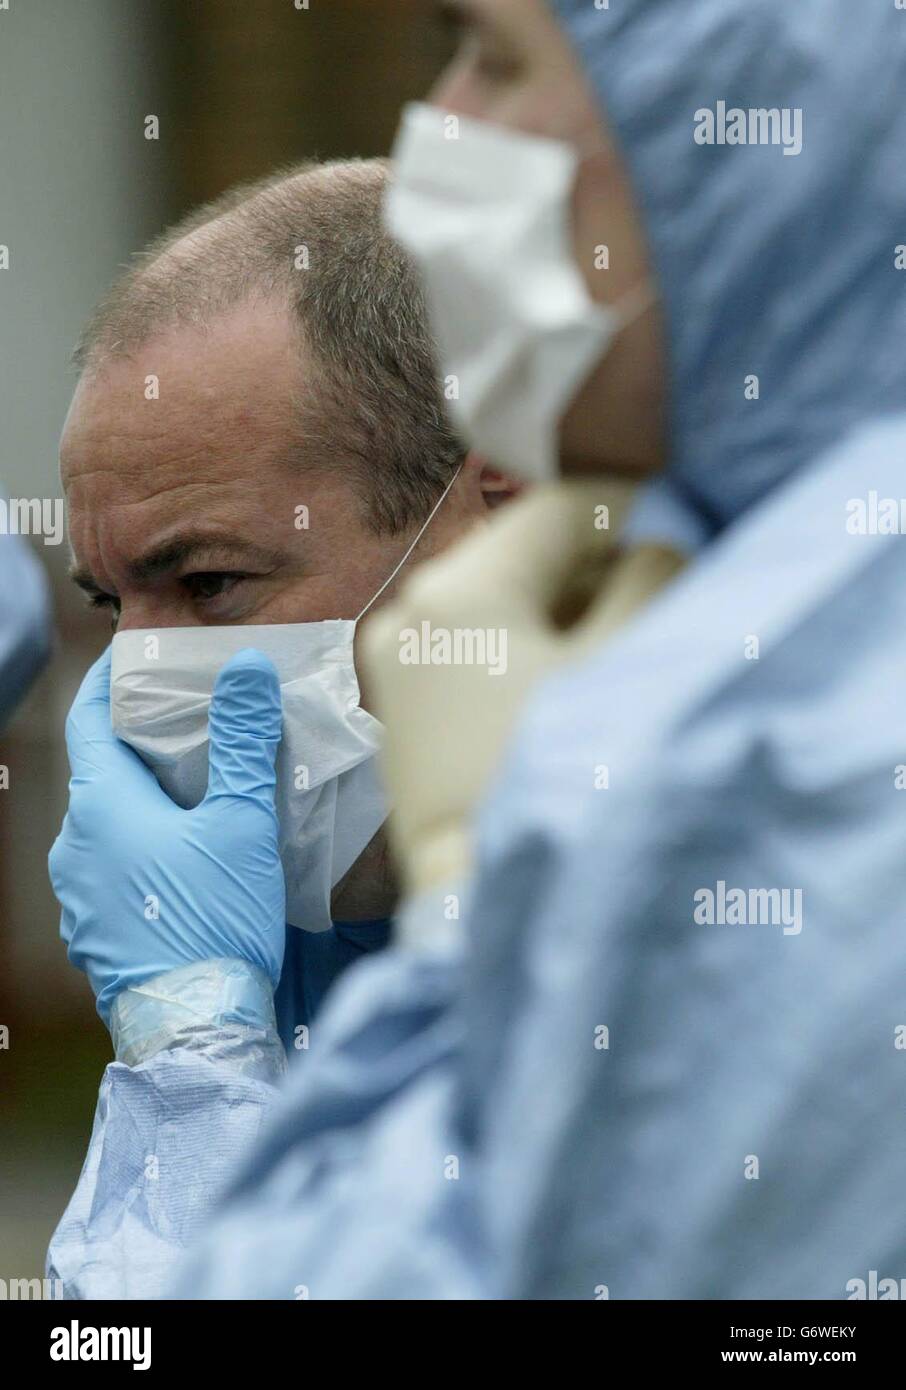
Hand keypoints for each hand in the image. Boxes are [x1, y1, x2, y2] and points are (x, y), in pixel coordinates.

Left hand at [49, 646, 285, 1023]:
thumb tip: (246, 666)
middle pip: (98, 774)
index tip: (134, 661)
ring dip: (141, 805)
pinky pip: (108, 873)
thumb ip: (243, 740)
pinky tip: (183, 865)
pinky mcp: (92, 936)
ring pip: (104, 828)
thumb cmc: (215, 920)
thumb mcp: (242, 822)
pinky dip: (138, 852)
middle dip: (139, 747)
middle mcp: (72, 846)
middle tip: (188, 727)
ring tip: (195, 798)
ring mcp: (75, 897)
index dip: (108, 684)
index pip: (87, 719)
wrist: (195, 1031)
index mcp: (100, 806)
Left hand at [361, 479, 682, 894]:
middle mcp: (411, 605)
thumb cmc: (546, 776)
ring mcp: (396, 654)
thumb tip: (661, 531)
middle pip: (527, 549)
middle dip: (600, 564)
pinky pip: (474, 639)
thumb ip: (649, 576)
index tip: (684, 536)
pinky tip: (570, 677)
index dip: (634, 511)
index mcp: (458, 586)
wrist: (468, 899)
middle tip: (662, 593)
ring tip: (622, 640)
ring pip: (501, 594)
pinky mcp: (399, 697)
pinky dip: (525, 640)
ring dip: (566, 603)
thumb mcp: (615, 664)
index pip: (562, 506)